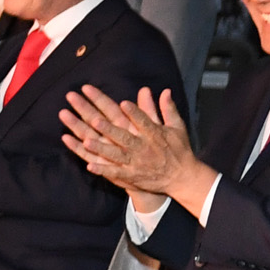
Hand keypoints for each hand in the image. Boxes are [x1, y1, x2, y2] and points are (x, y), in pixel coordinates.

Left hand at [61, 85, 213, 209]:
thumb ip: (168, 109)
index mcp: (154, 134)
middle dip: (109, 129)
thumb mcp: (177, 127)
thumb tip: (165, 90)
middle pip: (124, 137)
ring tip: (86, 142)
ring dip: (101, 148)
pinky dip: (103, 170)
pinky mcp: (132, 176)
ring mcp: (136, 163)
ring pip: (116, 154)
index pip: (143, 121)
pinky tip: (89, 166)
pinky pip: (115, 173)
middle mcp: (143, 148)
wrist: (182, 178)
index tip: (123, 103)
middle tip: (94, 120)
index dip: (134, 112)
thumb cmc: (179, 150)